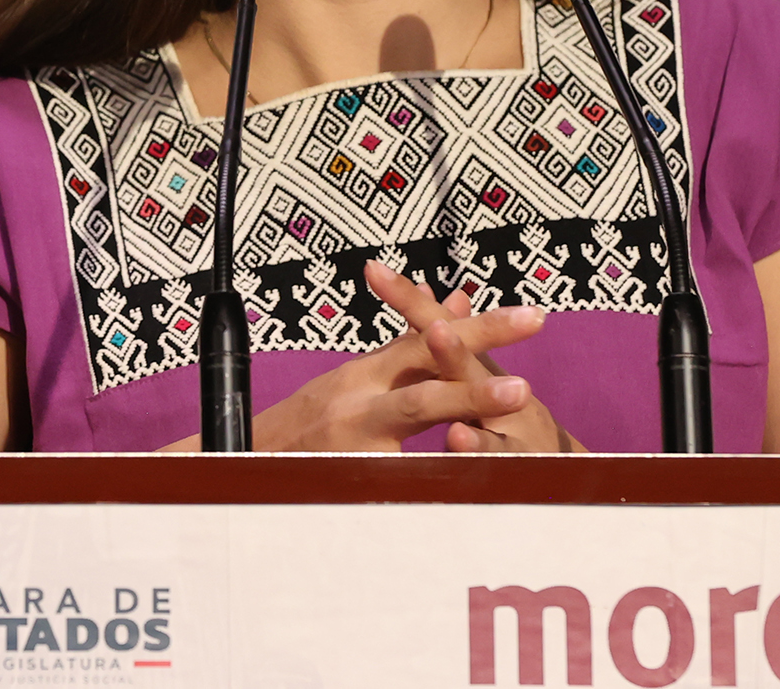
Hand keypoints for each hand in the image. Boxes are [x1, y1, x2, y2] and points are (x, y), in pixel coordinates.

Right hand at [236, 265, 549, 451]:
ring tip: (516, 399)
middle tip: (529, 355)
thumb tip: (459, 301)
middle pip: (428, 364)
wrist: (247, 460)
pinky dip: (434, 471)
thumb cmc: (313, 421)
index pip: (429, 337)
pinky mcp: (347, 469)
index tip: (532, 318)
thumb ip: (411, 348)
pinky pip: (399, 470)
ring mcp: (354, 431)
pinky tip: (471, 477)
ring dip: (468, 401)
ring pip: (417, 407)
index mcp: (368, 370)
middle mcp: (361, 393)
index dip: (482, 326)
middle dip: (481, 354)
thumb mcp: (360, 378)